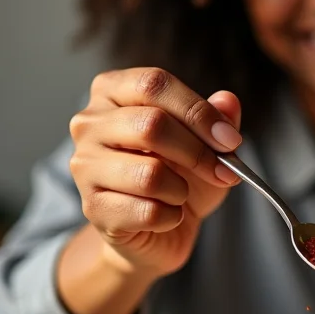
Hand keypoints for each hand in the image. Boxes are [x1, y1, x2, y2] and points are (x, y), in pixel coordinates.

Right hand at [69, 67, 242, 278]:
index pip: (154, 84)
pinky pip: (148, 211)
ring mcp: (84, 166)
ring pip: (150, 173)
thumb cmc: (178, 175)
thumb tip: (227, 101)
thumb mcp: (206, 142)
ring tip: (180, 193)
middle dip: (197, 152)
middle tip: (223, 171)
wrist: (159, 229)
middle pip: (151, 124)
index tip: (230, 139)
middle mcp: (90, 123)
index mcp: (113, 91)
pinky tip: (167, 214)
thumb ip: (218, 117)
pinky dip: (171, 216)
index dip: (198, 111)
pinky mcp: (93, 208)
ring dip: (181, 189)